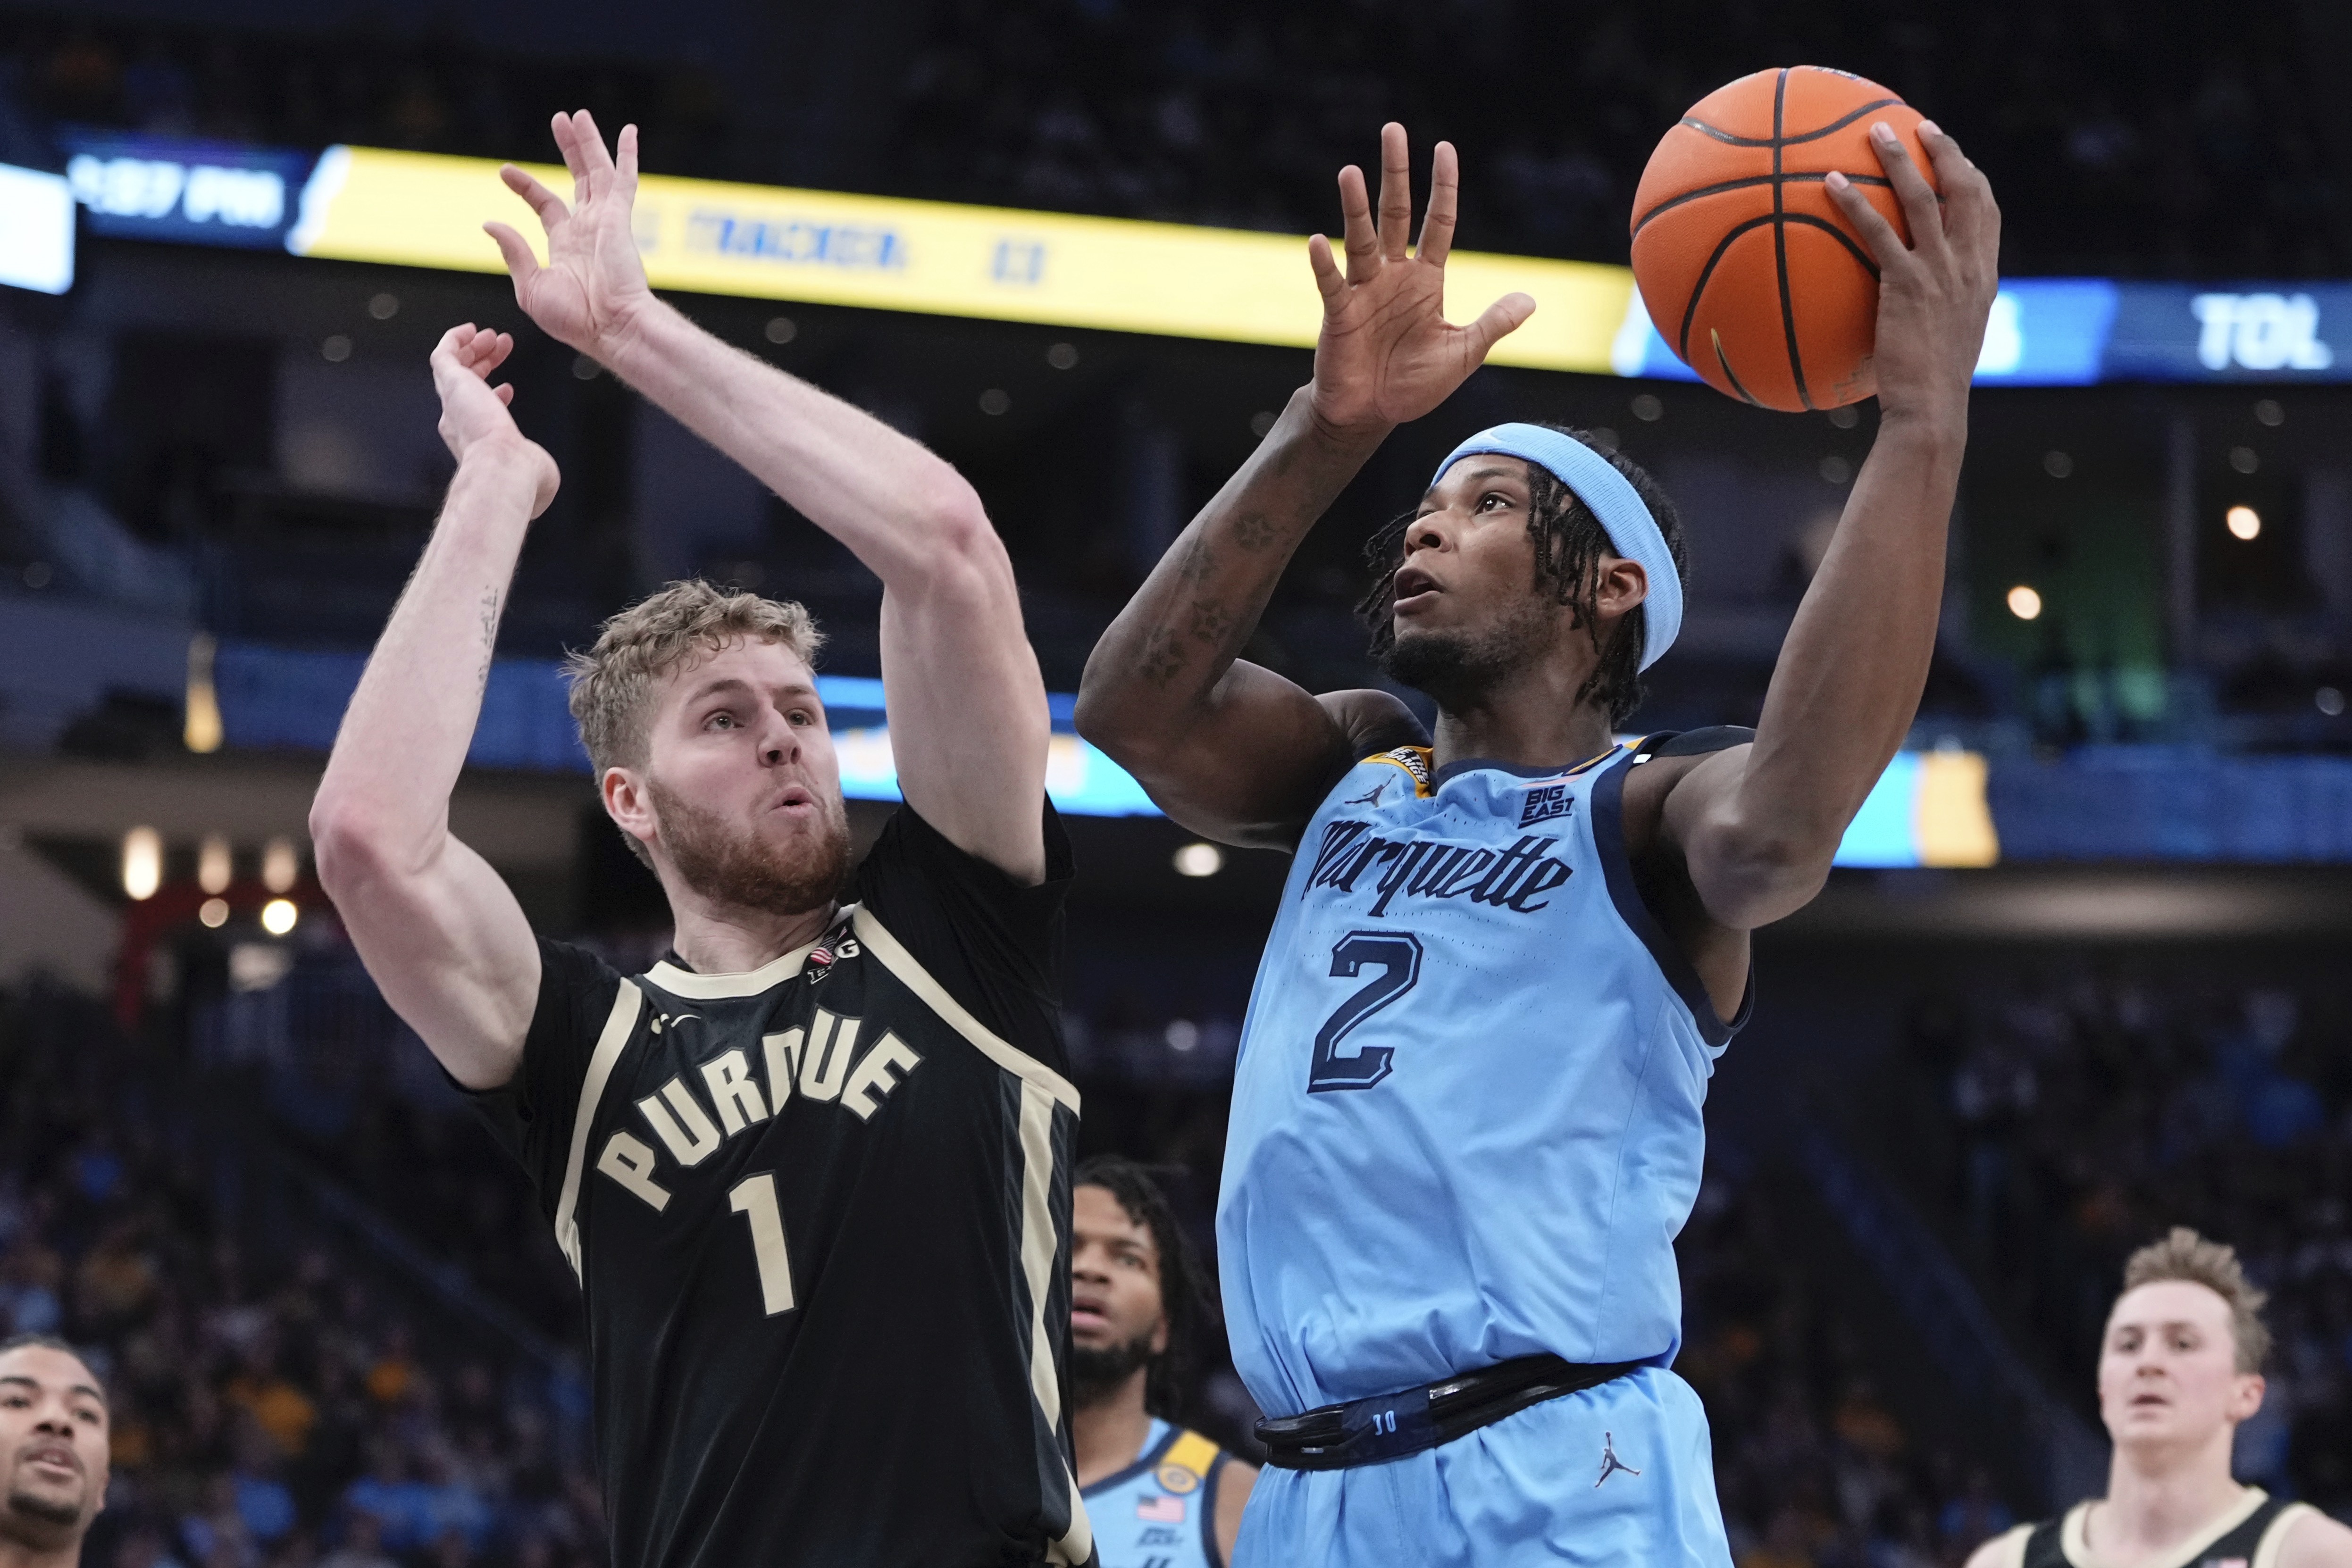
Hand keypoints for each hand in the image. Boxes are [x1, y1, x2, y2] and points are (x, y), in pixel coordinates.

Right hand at [432, 324, 558, 517]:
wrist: (504, 470)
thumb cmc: (520, 476)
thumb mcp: (532, 469)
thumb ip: (532, 463)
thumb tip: (538, 471)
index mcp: (474, 443)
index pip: (477, 413)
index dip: (492, 397)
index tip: (508, 389)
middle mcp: (458, 421)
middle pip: (465, 384)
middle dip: (483, 363)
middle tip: (501, 349)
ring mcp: (452, 401)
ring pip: (454, 367)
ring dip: (473, 348)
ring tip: (493, 337)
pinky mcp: (451, 382)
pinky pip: (443, 354)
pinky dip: (454, 339)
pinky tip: (471, 329)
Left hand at [486, 110, 656, 360]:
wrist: (610, 328)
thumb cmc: (574, 319)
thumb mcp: (530, 287)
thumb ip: (514, 253)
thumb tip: (491, 223)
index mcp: (567, 246)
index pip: (547, 205)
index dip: (527, 186)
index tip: (505, 172)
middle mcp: (589, 229)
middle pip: (579, 179)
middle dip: (569, 150)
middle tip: (560, 120)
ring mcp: (606, 222)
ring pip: (598, 172)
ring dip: (589, 143)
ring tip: (578, 116)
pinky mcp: (620, 219)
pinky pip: (625, 181)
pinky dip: (627, 155)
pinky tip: (628, 131)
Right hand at [1306, 124, 1535, 435]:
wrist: (1372, 415)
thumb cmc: (1413, 385)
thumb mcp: (1463, 354)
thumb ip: (1492, 324)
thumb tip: (1530, 300)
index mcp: (1426, 280)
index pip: (1437, 223)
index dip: (1442, 187)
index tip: (1444, 148)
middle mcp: (1393, 276)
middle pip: (1396, 214)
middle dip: (1396, 173)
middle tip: (1394, 130)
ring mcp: (1364, 291)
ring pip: (1361, 239)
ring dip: (1355, 207)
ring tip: (1351, 172)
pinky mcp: (1339, 313)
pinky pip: (1332, 283)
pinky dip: (1323, 264)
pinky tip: (1318, 240)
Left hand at [1826, 121, 2000, 426]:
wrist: (1933, 408)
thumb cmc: (1931, 385)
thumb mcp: (1946, 339)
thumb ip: (1937, 310)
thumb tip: (1910, 305)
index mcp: (1983, 276)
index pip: (1988, 212)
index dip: (1972, 177)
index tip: (1954, 156)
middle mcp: (1969, 266)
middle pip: (1965, 190)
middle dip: (1944, 151)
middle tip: (1919, 126)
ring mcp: (1941, 272)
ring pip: (1923, 198)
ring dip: (1898, 159)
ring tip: (1874, 132)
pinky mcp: (1907, 285)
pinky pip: (1879, 232)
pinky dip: (1856, 203)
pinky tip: (1832, 184)